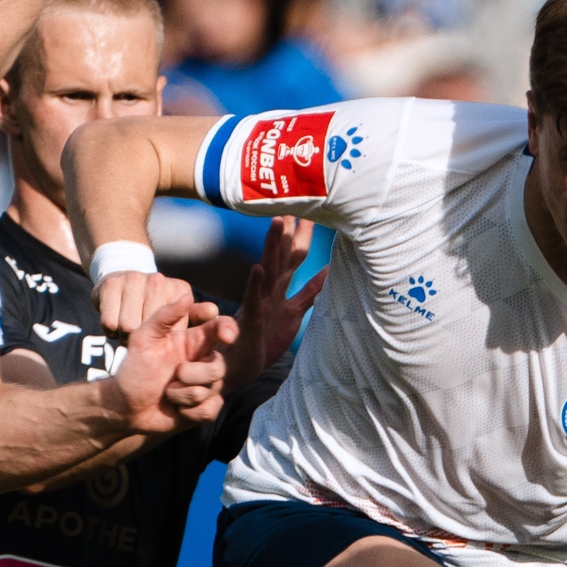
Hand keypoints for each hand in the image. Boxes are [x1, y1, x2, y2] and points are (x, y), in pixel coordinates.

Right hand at [95, 267, 193, 336]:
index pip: (175, 328)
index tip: (162, 338)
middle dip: (143, 338)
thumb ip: (197, 316)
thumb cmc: (155, 305)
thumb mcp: (180, 313)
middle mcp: (157, 280)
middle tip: (142, 334)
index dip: (166, 340)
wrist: (122, 280)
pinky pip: (109, 322)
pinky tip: (116, 323)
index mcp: (179, 290)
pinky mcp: (110, 285)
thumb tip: (214, 311)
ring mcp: (133, 279)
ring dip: (125, 336)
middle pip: (149, 329)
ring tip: (129, 329)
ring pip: (127, 327)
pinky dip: (111, 330)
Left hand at [106, 295, 235, 435]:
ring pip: (212, 390)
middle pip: (219, 366)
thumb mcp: (143, 339)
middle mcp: (203, 362)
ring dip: (184, 395)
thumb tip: (186, 295)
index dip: (229, 329)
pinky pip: (210, 410)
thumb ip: (164, 316)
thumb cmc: (134, 371)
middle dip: (193, 374)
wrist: (126, 407)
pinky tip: (177, 410)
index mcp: (193, 342)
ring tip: (168, 394)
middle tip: (173, 376)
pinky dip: (189, 412)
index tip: (227, 336)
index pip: (220, 329)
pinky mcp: (205, 408)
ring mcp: (206, 386)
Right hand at [224, 216, 324, 393]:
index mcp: (279, 289)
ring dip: (273, 246)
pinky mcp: (252, 320)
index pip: (293, 257)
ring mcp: (260, 303)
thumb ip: (308, 293)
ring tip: (278, 222)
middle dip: (290, 230)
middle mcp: (269, 291)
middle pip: (283, 256)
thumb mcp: (293, 312)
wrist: (240, 366)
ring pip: (268, 270)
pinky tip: (257, 268)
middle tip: (296, 201)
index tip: (312, 210)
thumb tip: (327, 272)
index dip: (303, 235)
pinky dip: (254, 285)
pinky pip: (252, 301)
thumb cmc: (265, 338)